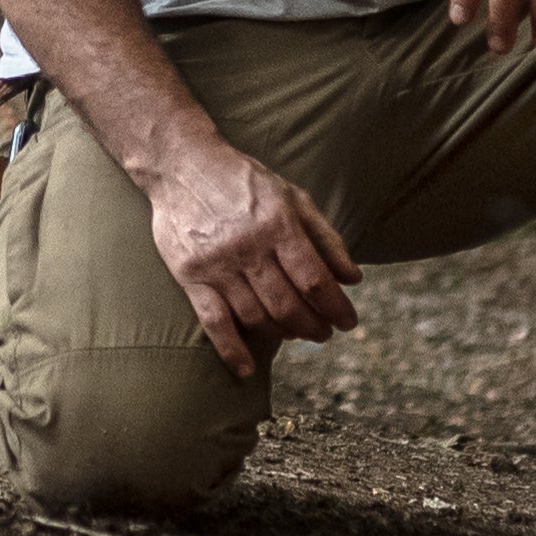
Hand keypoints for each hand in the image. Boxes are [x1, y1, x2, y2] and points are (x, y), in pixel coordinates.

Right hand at [145, 137, 361, 378]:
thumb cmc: (244, 181)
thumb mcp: (293, 196)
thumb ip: (325, 237)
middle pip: (288, 304)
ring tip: (295, 335)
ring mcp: (218, 264)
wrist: (181, 165)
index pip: (314, 279)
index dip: (336, 307)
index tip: (348, 322)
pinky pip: (213, 322)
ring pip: (256, 316)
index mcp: (278, 224)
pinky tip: (246, 369)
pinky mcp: (190, 275)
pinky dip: (231, 350)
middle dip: (313, 326)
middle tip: (325, 334)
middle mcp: (249, 247)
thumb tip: (354, 278)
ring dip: (282, 334)